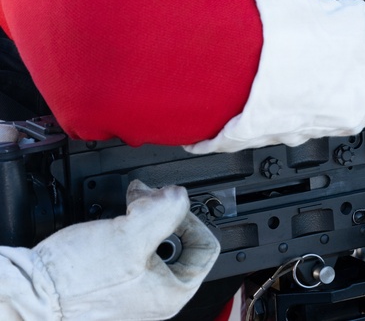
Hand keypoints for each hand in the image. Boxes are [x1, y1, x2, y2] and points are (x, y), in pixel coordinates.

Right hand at [31, 180, 219, 320]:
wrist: (31, 292)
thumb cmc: (76, 279)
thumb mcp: (130, 235)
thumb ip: (165, 210)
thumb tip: (179, 195)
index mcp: (173, 293)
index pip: (207, 246)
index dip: (191, 217)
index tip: (170, 205)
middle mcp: (157, 295)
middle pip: (179, 238)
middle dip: (162, 211)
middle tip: (146, 198)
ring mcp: (135, 288)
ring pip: (155, 238)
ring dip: (144, 213)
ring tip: (130, 203)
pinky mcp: (115, 280)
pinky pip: (134, 245)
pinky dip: (128, 225)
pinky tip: (116, 216)